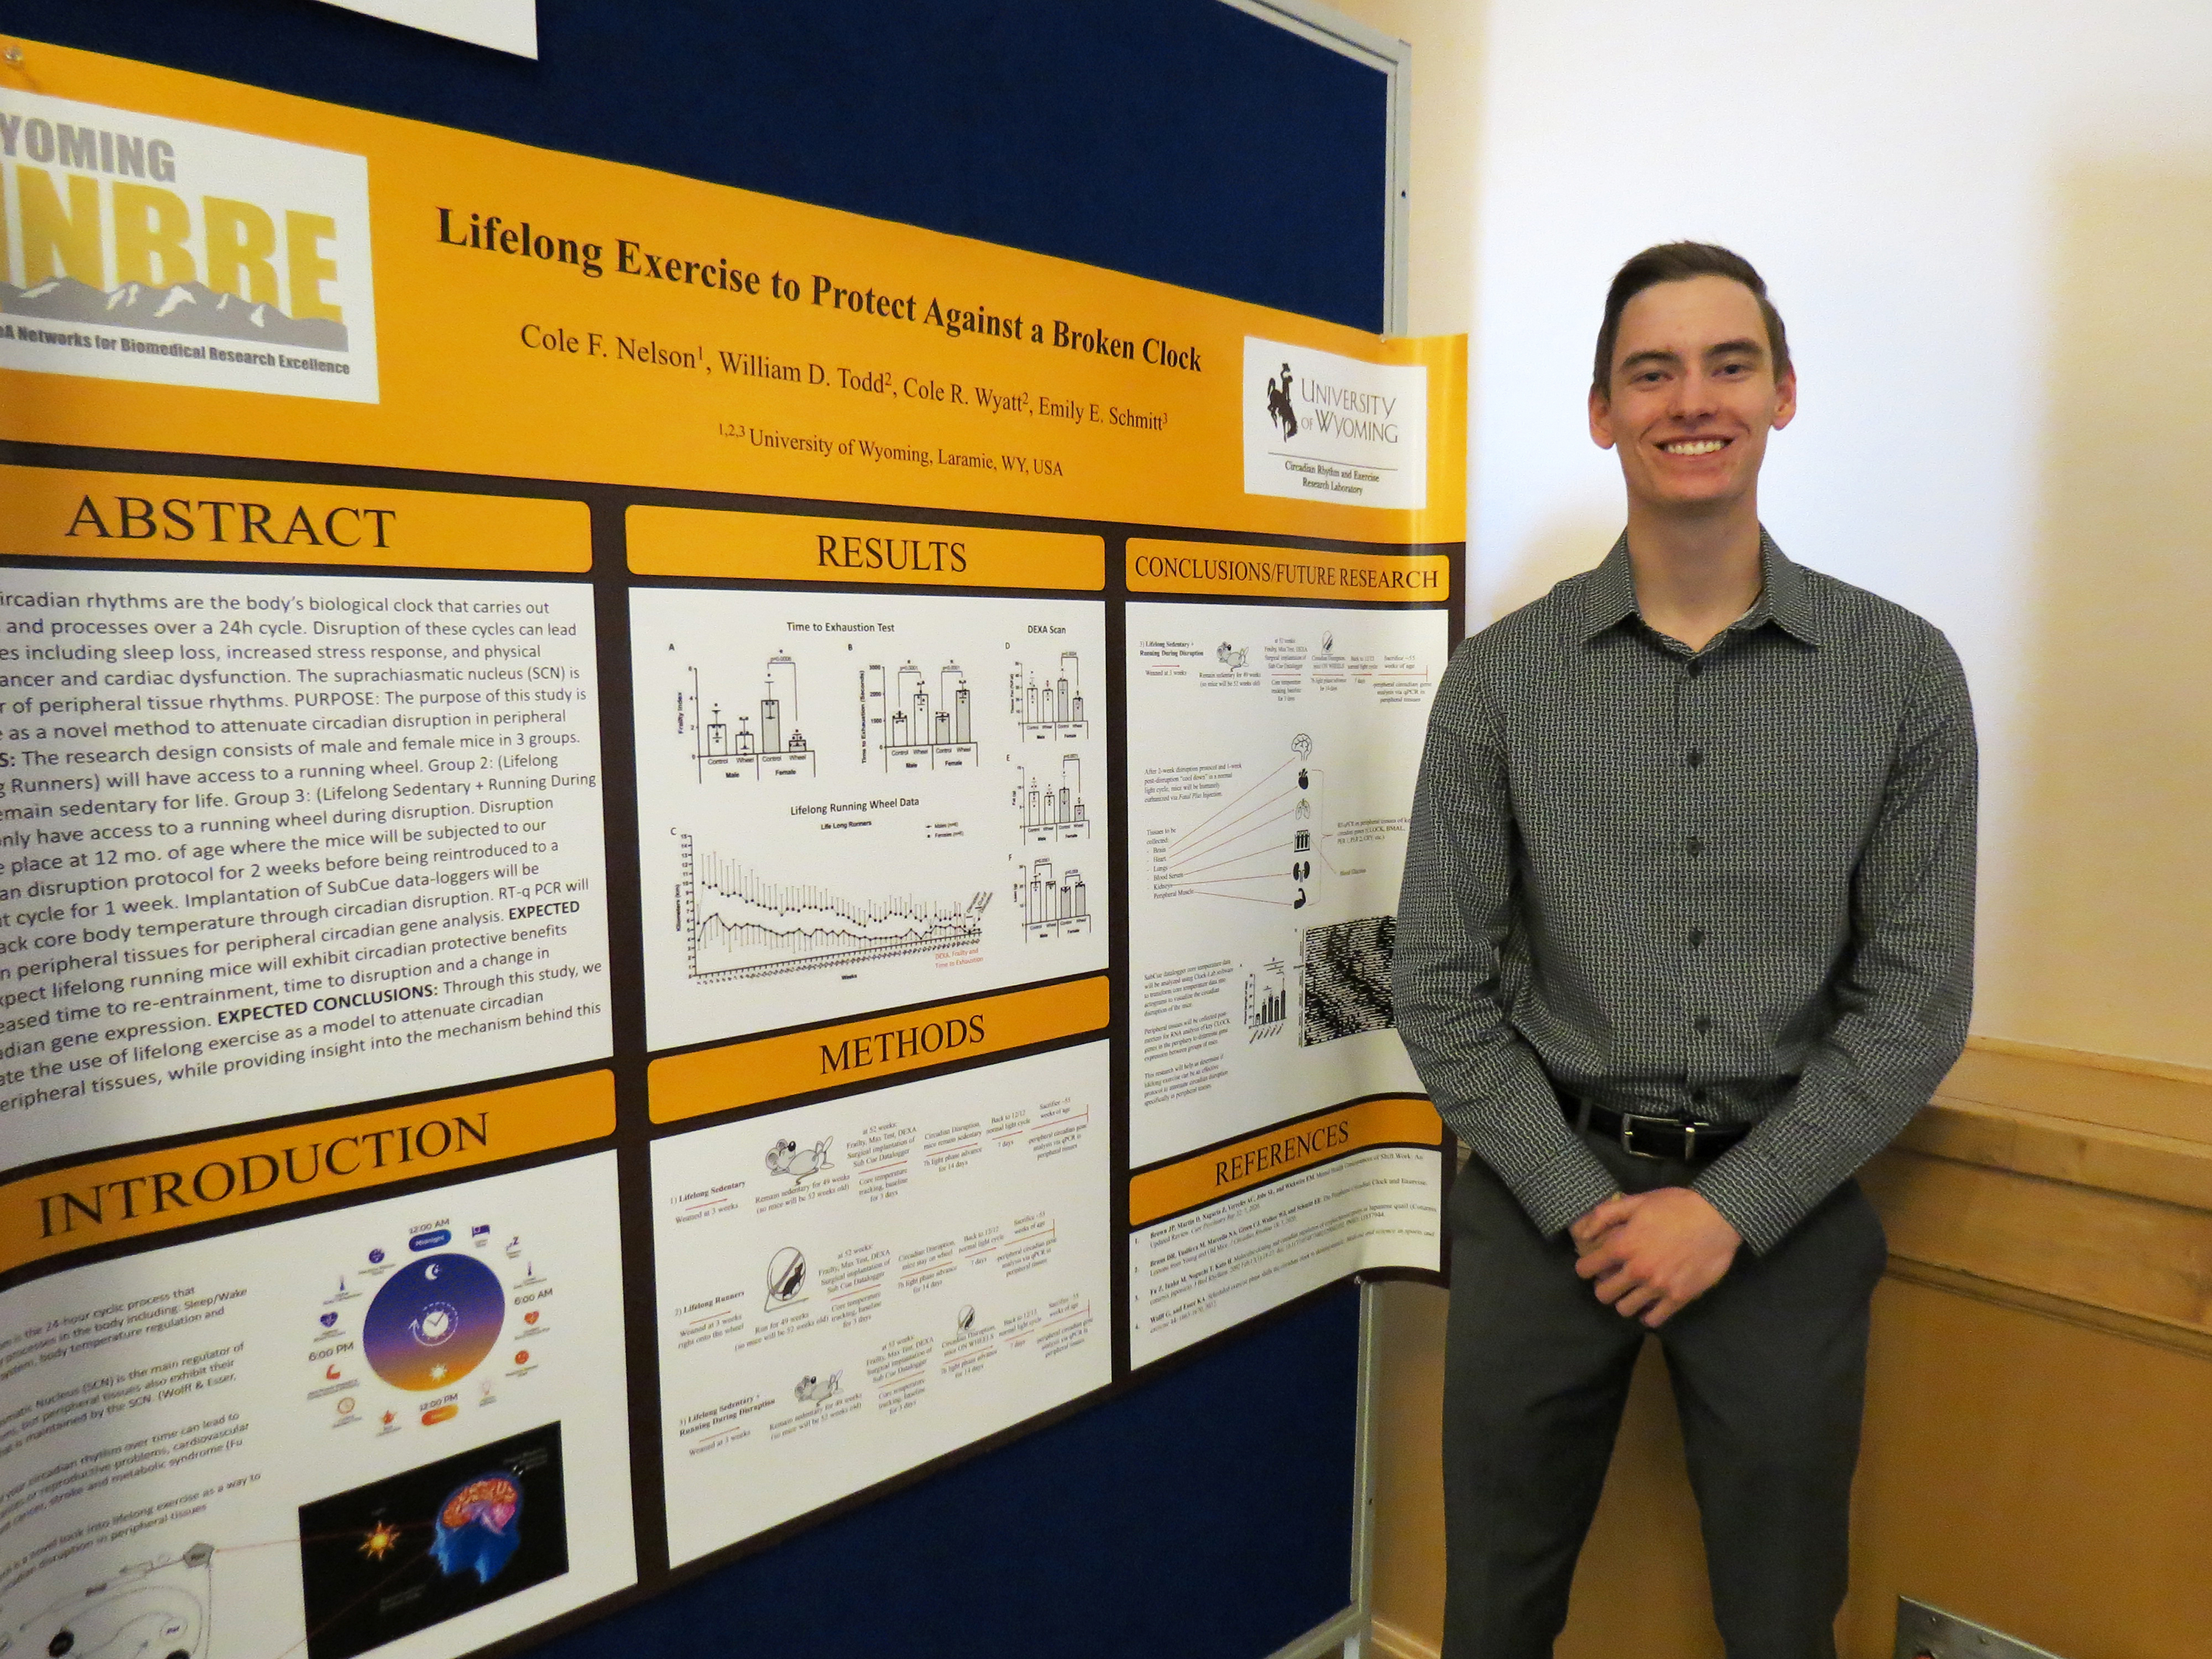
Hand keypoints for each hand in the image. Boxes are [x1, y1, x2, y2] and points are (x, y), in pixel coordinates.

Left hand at [1571, 1188, 1740, 1327]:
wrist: (1718, 1217)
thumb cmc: (1676, 1206)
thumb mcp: (1637, 1201)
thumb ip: (1605, 1215)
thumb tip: (1583, 1234)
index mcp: (1623, 1246)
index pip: (1586, 1268)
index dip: (1585, 1267)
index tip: (1591, 1266)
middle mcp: (1637, 1270)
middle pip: (1603, 1295)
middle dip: (1603, 1286)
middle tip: (1613, 1279)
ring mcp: (1658, 1287)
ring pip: (1624, 1309)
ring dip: (1624, 1301)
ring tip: (1632, 1291)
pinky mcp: (1678, 1298)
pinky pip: (1653, 1319)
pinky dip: (1647, 1315)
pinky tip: (1650, 1304)